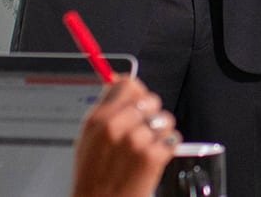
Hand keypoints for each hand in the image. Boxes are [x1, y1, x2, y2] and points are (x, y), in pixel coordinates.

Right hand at [72, 77, 178, 196]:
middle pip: (150, 99)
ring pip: (165, 119)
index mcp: (97, 119)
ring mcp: (135, 142)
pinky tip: (155, 158)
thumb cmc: (93, 178)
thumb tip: (120, 82)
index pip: (128, 84)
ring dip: (162, 131)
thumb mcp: (87, 138)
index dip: (137, 93)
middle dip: (152, 113)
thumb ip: (105, 109)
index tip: (138, 102)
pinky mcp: (152, 158)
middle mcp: (116, 126)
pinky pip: (173, 139)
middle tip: (145, 128)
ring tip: (150, 146)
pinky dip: (168, 148)